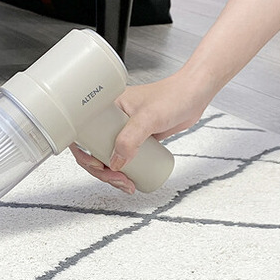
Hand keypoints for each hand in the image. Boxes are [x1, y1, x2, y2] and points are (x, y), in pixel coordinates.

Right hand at [71, 69, 215, 192]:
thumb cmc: (173, 96)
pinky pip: (122, 157)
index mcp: (106, 107)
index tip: (98, 166)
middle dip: (102, 171)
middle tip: (118, 180)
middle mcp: (111, 119)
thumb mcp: (148, 118)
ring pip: (108, 157)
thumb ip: (130, 139)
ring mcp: (122, 129)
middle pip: (94, 151)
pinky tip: (128, 180)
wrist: (194, 95)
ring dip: (112, 175)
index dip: (85, 154)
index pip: (84, 134)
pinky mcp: (135, 138)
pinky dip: (122, 172)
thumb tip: (115, 163)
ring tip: (127, 184)